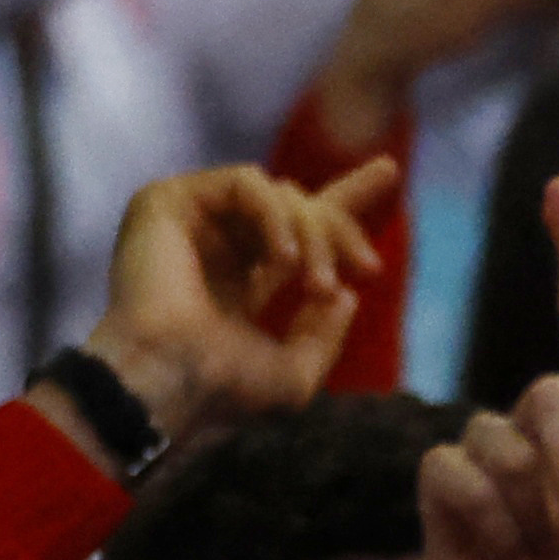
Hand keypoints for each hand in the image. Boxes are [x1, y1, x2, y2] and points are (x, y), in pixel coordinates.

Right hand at [70, 162, 395, 459]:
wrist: (169, 381)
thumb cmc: (222, 389)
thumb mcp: (295, 371)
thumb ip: (323, 334)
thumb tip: (348, 295)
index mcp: (242, 280)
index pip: (298, 230)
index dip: (345, 199)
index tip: (389, 170)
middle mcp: (218, 244)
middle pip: (299, 202)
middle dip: (341, 230)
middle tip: (369, 268)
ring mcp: (193, 219)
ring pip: (282, 193)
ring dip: (314, 236)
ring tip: (316, 285)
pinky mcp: (170, 199)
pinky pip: (248, 182)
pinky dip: (278, 216)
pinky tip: (286, 259)